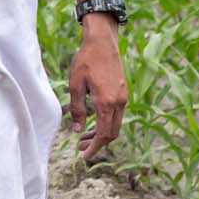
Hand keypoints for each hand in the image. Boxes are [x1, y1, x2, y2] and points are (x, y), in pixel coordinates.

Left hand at [68, 20, 127, 161]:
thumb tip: (78, 130)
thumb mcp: (75, 85)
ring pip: (115, 124)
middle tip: (80, 147)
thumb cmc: (86, 61)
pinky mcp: (122, 92)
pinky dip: (106, 123)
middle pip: (112, 133)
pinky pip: (117, 115)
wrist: (102, 42)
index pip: (104, 134)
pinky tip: (93, 122)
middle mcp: (119, 102)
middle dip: (98, 144)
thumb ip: (77, 109)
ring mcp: (123, 97)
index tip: (85, 156)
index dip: (95, 148)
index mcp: (106, 102)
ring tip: (84, 136)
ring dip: (102, 134)